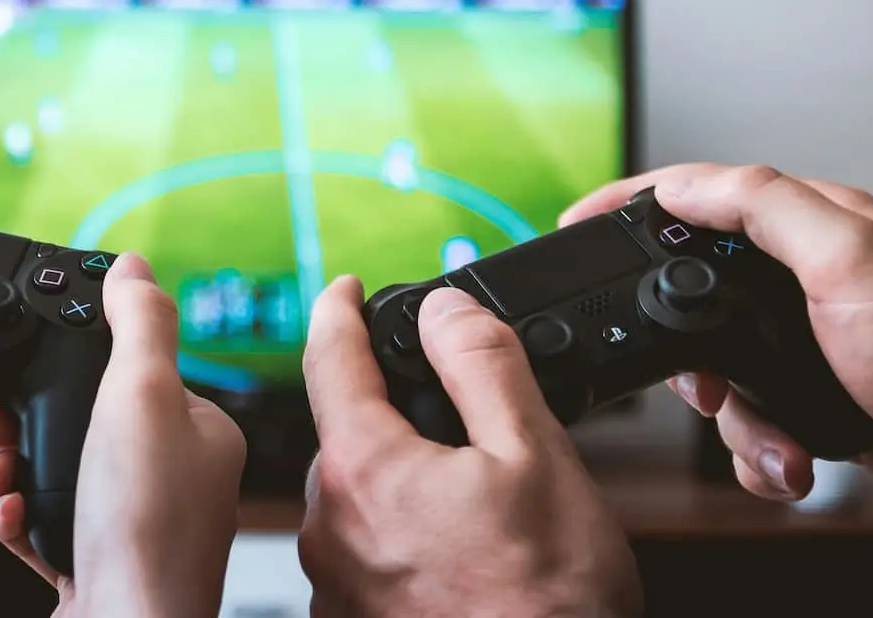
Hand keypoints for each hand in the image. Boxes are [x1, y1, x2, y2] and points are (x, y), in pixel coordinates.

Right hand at [0, 254, 245, 617]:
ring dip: (18, 465)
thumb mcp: (140, 395)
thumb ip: (139, 324)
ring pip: (65, 473)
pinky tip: (10, 515)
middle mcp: (177, 479)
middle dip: (31, 418)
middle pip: (90, 422)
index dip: (79, 362)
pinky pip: (53, 525)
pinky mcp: (104, 566)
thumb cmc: (144, 528)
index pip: (138, 371)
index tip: (32, 360)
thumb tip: (136, 267)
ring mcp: (140, 527)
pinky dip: (22, 517)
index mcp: (200, 432)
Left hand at [298, 277, 641, 617]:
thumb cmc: (546, 604)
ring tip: (470, 498)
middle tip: (456, 418)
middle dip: (389, 408)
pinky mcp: (347, 616)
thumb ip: (483, 366)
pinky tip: (450, 549)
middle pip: (346, 430)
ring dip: (397, 475)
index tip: (345, 288)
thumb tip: (444, 310)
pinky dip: (396, 530)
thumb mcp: (535, 456)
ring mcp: (332, 579)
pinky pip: (361, 547)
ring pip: (356, 491)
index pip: (330, 357)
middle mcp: (327, 523)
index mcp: (363, 467)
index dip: (339, 309)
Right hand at [561, 163, 872, 499]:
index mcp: (811, 226)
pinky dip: (758, 451)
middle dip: (684, 350)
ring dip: (734, 420)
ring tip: (772, 436)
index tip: (575, 223)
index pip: (698, 193)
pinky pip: (750, 420)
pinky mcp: (814, 398)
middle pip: (692, 290)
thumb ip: (761, 207)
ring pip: (716, 370)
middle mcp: (805, 279)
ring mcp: (808, 343)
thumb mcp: (848, 263)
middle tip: (695, 380)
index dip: (630, 204)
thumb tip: (678, 186)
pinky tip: (790, 457)